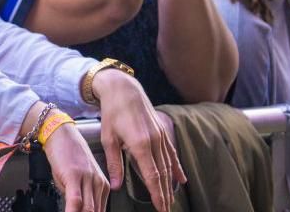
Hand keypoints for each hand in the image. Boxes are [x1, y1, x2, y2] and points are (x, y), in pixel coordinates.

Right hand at [42, 121, 108, 211]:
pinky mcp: (74, 176)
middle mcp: (98, 184)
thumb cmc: (67, 155)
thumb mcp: (77, 178)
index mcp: (103, 186)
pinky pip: (76, 200)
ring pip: (88, 209)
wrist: (60, 133)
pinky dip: (72, 211)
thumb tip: (76, 208)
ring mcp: (88, 180)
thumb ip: (80, 195)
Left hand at [94, 69, 185, 211]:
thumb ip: (114, 164)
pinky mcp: (162, 132)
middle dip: (165, 194)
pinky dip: (177, 168)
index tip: (161, 208)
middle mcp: (154, 141)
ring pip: (169, 165)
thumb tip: (115, 186)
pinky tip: (182, 179)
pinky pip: (171, 153)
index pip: (152, 176)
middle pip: (163, 174)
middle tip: (166, 209)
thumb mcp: (108, 139)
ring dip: (170, 184)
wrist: (123, 89)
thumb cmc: (112, 113)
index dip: (157, 194)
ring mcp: (160, 136)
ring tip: (171, 199)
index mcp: (140, 145)